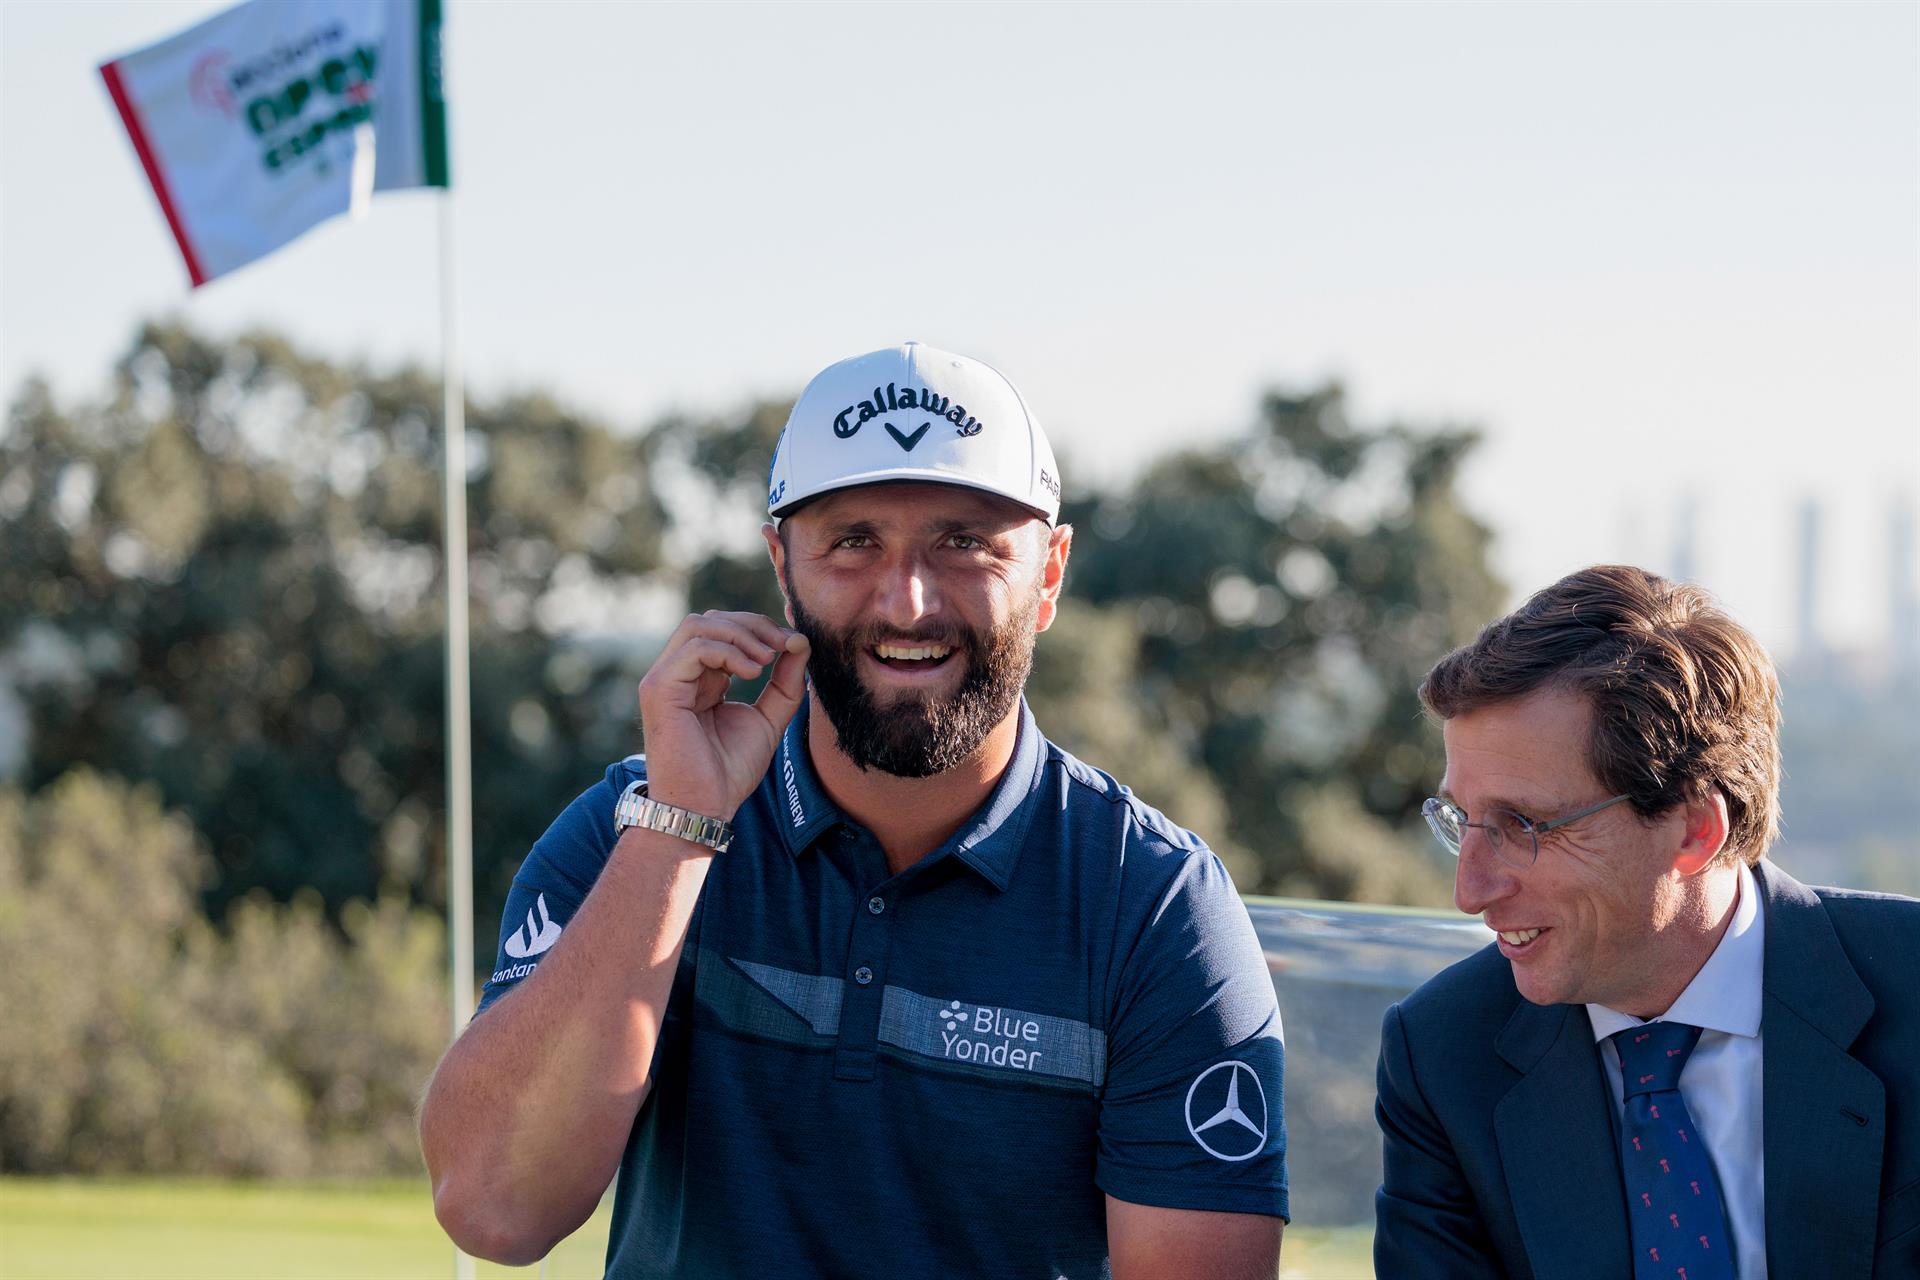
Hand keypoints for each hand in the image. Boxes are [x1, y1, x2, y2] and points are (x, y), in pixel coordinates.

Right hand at [635, 611, 809, 823]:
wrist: (704, 809)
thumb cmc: (729, 772)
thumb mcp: (769, 720)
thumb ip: (784, 684)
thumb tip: (800, 643)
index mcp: (700, 679)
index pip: (724, 630)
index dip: (761, 629)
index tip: (794, 645)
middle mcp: (678, 674)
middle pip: (711, 619)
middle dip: (754, 625)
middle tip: (785, 645)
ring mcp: (664, 679)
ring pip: (699, 625)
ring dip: (741, 634)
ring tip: (767, 661)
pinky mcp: (659, 689)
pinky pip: (694, 648)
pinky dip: (729, 651)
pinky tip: (752, 674)